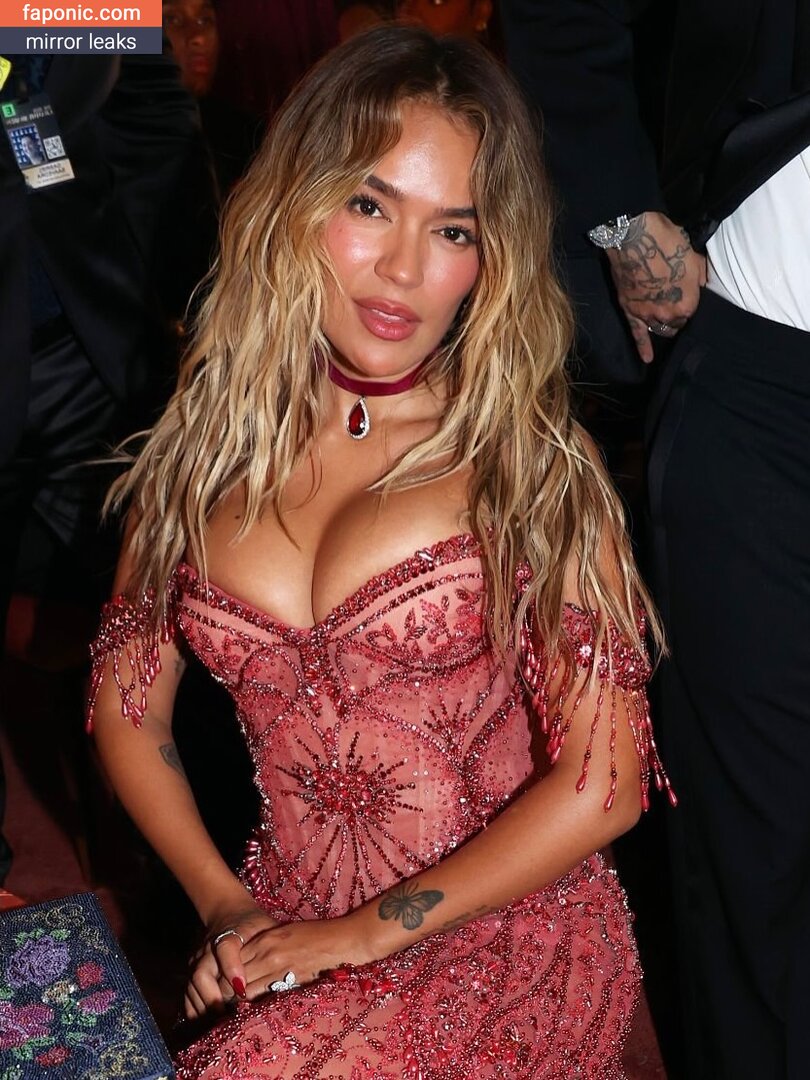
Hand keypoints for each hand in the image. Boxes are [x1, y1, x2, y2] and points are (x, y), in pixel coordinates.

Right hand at [184, 903, 279, 1018]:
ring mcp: (196, 960)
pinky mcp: (190, 971)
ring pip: (192, 987)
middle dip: (214, 998)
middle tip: (229, 1016)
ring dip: (205, 1007)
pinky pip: (187, 994)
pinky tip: (207, 1023)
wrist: (228, 913)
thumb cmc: (253, 924)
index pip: (226, 947)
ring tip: (220, 1023)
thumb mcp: (266, 926)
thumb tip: (293, 962)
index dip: (231, 968)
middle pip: (202, 974)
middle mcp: (208, 947)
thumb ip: (275, 942)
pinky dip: (195, 1010)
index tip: (242, 989)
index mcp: (230, 933)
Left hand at [231, 916, 374, 1002]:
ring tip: (238, 1006)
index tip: (224, 982)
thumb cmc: (317, 934)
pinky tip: (257, 1007)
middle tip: (225, 999)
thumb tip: (248, 960)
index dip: (225, 973)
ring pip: (246, 992)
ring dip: (240, 1000)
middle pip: (235, 978)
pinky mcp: (291, 984)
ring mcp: (279, 970)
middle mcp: (268, 954)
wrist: (344, 941)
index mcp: (266, 939)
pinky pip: (265, 998)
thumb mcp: (286, 932)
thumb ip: (265, 944)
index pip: (233, 959)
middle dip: (227, 990)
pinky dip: (257, 1004)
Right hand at [605, 211, 705, 362]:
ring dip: (663, 327)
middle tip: (677, 308)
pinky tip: (647, 358)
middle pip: (676, 325)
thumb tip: (700, 286)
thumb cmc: (669, 244)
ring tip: (666, 323)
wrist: (636, 237)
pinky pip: (637, 334)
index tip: (690, 299)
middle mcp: (667, 315)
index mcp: (687, 305)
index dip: (691, 306)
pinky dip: (642, 347)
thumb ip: (699, 279)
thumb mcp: (695, 258)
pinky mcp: (630, 311)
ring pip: (659, 329)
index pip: (693, 315)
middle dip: (678, 319)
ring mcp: (647, 315)